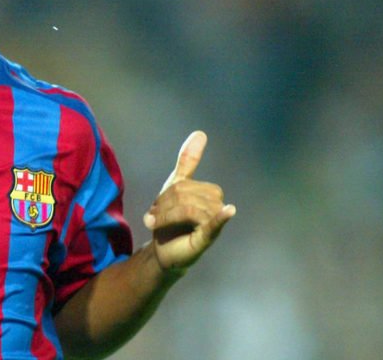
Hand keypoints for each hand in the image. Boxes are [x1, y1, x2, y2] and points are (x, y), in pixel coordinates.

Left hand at [144, 131, 234, 271]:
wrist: (163, 250)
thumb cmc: (173, 218)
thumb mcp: (177, 186)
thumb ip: (189, 161)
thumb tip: (200, 133)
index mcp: (209, 193)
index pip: (184, 185)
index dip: (165, 195)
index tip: (156, 207)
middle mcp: (214, 207)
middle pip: (184, 195)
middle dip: (163, 206)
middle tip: (153, 218)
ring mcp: (212, 224)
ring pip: (188, 209)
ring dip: (165, 217)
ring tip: (155, 225)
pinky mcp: (208, 239)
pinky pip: (215, 224)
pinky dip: (221, 217)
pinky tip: (229, 211)